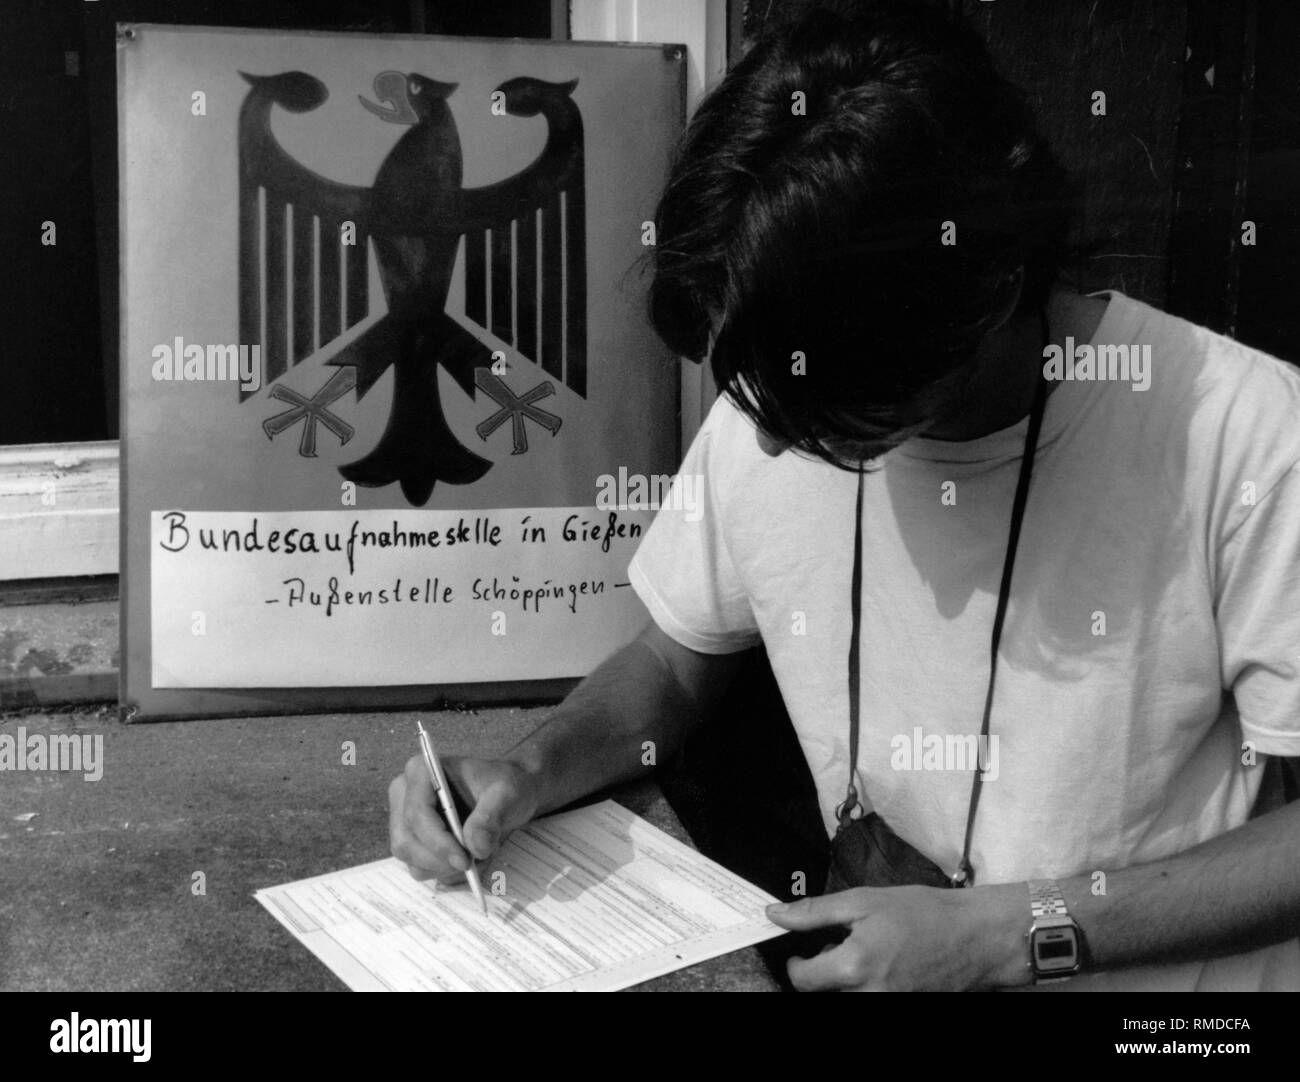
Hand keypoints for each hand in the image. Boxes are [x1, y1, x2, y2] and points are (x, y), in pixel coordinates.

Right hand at [388, 755, 539, 883]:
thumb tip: (476, 847)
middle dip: (442, 860)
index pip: (417, 814)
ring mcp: (404, 821)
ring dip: (448, 868)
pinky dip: (449, 873)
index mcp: (420, 771)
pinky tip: (471, 859)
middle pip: (407, 842)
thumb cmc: (502, 786)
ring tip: (479, 855)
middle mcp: (404, 795)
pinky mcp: (412, 843)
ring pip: (414, 861)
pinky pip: (423, 870)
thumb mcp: (507, 793)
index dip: (438, 842)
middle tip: (474, 863)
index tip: (464, 860)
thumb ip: (491, 816)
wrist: (505, 796)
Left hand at [765, 883, 1029, 990]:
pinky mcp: (904, 1008)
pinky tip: (881, 967)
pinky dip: (867, 987)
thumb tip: (775, 914)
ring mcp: (889, 1006)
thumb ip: (815, 911)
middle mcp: (870, 996)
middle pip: (824, 994)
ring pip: (847, 998)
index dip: (795, 963)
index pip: (801, 980)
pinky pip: (871, 1000)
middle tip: (838, 947)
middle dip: (823, 972)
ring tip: (863, 956)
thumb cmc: (923, 913)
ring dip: (845, 980)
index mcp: (854, 967)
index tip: (800, 951)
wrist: (977, 937)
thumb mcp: (864, 900)